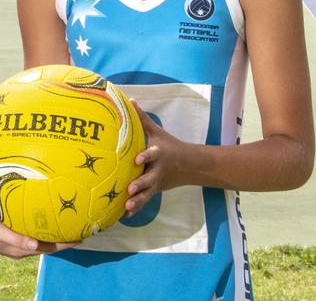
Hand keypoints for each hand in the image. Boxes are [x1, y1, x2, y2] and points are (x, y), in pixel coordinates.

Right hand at [0, 210, 75, 257]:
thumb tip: (35, 245)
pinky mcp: (8, 228)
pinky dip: (37, 218)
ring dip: (51, 226)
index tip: (84, 235)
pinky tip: (43, 208)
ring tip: (66, 216)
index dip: (67, 243)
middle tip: (79, 222)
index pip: (50, 248)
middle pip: (47, 241)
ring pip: (38, 232)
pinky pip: (28, 224)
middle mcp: (21, 245)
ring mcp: (15, 237)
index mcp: (21, 249)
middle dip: (62, 233)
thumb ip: (17, 239)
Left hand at [124, 101, 180, 217]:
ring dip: (137, 200)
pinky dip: (137, 208)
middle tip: (129, 189)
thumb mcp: (157, 132)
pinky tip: (125, 215)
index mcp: (158, 153)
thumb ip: (142, 118)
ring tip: (126, 206)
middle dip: (140, 184)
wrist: (190, 164)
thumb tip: (129, 100)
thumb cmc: (169, 145)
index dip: (145, 156)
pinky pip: (145, 201)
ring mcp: (157, 182)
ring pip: (147, 193)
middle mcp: (158, 170)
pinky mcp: (155, 191)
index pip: (152, 154)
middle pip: (149, 178)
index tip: (136, 160)